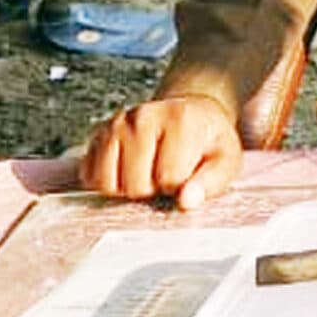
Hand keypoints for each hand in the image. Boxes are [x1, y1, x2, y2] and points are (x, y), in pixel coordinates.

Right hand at [81, 95, 242, 208]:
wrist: (191, 114)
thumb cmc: (207, 141)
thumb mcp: (225, 160)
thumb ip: (211, 182)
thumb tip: (186, 201)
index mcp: (179, 119)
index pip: (169, 179)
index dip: (178, 188)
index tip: (186, 175)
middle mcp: (142, 117)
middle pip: (136, 185)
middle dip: (153, 190)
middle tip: (167, 174)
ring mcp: (116, 125)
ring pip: (109, 184)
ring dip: (129, 189)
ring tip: (149, 173)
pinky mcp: (98, 136)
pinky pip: (91, 178)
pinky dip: (109, 185)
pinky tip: (129, 173)